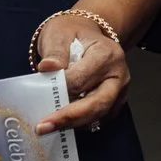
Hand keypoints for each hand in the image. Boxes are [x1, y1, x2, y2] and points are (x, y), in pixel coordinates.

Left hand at [34, 12, 128, 132]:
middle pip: (97, 103)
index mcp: (107, 54)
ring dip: (73, 123)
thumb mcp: (59, 34)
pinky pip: (99, 118)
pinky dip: (80, 123)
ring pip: (99, 115)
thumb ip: (55, 51)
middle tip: (43, 127)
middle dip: (69, 118)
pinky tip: (63, 122)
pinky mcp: (115, 102)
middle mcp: (118, 74)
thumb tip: (48, 67)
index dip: (60, 90)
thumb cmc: (72, 33)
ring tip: (48, 126)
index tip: (40, 98)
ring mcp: (120, 90)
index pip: (81, 79)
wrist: (86, 34)